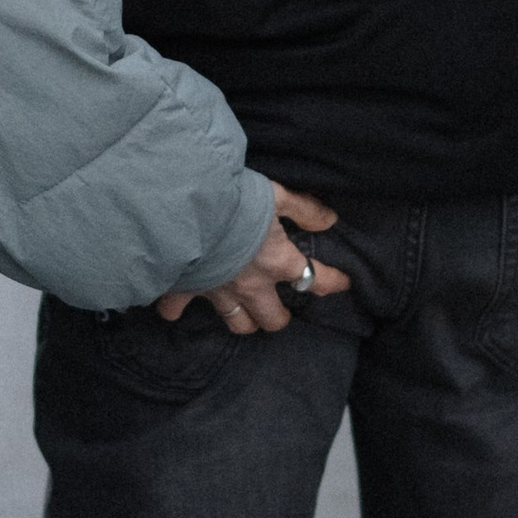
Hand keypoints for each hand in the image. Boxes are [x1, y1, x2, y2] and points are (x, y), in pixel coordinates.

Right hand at [156, 184, 346, 334]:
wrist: (185, 207)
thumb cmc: (234, 199)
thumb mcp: (276, 195)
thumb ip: (304, 209)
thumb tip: (329, 220)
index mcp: (277, 262)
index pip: (315, 279)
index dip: (333, 283)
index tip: (342, 284)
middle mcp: (251, 286)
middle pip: (273, 319)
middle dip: (279, 318)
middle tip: (280, 310)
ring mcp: (219, 292)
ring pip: (238, 323)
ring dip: (244, 321)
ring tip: (245, 314)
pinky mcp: (186, 290)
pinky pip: (178, 310)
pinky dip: (176, 309)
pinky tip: (175, 307)